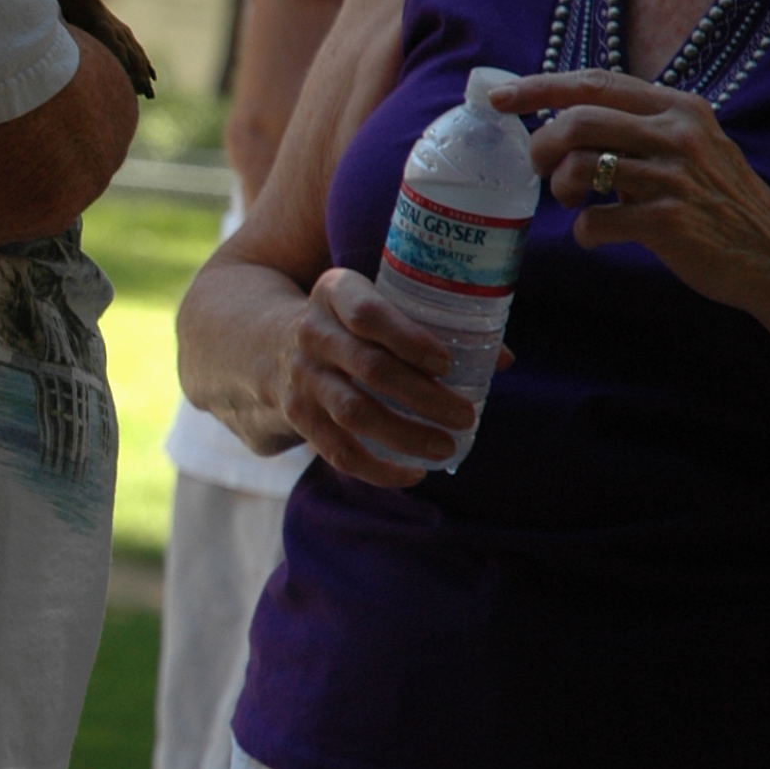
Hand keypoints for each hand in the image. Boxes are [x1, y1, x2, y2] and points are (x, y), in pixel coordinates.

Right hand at [276, 265, 483, 489]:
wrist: (266, 345)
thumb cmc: (349, 323)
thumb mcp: (375, 303)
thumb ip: (431, 324)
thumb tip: (503, 360)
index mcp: (335, 294)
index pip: (368, 314)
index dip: (409, 339)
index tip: (448, 363)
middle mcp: (312, 334)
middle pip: (369, 368)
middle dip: (423, 396)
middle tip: (465, 415)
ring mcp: (301, 377)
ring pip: (354, 412)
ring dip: (405, 435)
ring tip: (446, 447)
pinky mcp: (298, 416)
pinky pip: (336, 450)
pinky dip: (376, 469)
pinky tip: (411, 474)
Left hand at [494, 68, 769, 315]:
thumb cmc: (716, 199)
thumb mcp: (689, 145)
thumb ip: (637, 127)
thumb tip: (563, 119)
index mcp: (677, 107)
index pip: (595, 81)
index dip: (539, 87)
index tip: (500, 98)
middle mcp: (677, 134)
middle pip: (578, 119)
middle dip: (543, 144)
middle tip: (541, 167)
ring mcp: (674, 178)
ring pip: (581, 166)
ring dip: (561, 187)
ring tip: (573, 200)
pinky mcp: (669, 223)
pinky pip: (595, 222)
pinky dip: (583, 232)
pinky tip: (596, 235)